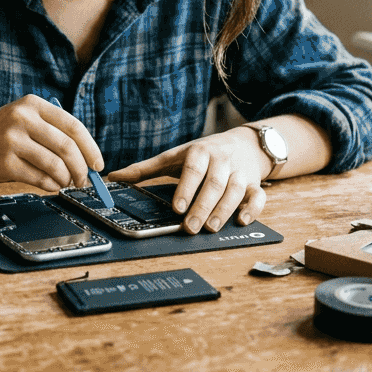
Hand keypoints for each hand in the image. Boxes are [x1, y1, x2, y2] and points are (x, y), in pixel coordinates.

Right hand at [0, 95, 102, 191]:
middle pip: (68, 147)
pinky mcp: (5, 163)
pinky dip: (51, 185)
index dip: (90, 148)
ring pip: (55, 165)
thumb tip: (85, 157)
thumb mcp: (20, 118)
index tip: (98, 164)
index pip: (73, 126)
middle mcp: (23, 118)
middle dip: (82, 168)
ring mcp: (13, 141)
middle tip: (85, 180)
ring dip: (66, 179)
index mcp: (32, 104)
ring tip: (66, 183)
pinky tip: (50, 185)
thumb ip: (49, 131)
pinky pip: (39, 178)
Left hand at [105, 128, 266, 233]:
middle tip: (190, 227)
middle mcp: (222, 161)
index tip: (176, 207)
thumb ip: (145, 169)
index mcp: (200, 152)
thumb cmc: (202, 154)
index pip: (193, 168)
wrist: (243, 143)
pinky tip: (241, 220)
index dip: (186, 188)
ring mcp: (240, 173)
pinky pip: (258, 196)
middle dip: (202, 206)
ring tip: (210, 228)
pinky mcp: (254, 184)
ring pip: (235, 191)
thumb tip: (113, 177)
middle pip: (214, 184)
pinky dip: (253, 209)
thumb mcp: (174, 157)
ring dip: (224, 211)